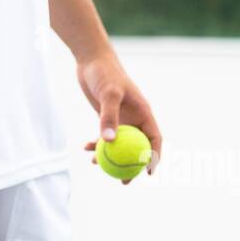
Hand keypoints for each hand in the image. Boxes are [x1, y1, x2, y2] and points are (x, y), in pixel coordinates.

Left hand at [76, 51, 161, 183]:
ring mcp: (121, 119)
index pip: (154, 139)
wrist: (92, 60)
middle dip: (132, 166)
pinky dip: (97, 144)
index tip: (148, 172)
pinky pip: (105, 136)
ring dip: (110, 157)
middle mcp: (134, 118)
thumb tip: (109, 142)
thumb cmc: (105, 73)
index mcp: (143, 113)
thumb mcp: (108, 94)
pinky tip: (85, 148)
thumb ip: (108, 117)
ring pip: (119, 144)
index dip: (154, 157)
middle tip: (124, 181)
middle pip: (138, 147)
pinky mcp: (107, 117)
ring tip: (96, 166)